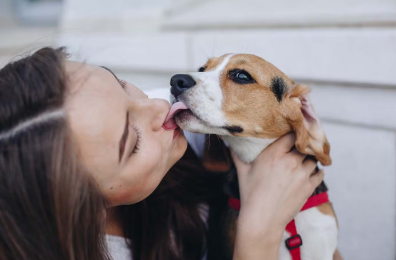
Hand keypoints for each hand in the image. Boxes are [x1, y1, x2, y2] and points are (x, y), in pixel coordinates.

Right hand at [232, 133, 323, 259]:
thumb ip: (238, 154)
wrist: (262, 219)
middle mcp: (290, 161)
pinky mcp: (309, 187)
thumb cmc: (250, 194)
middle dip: (302, 146)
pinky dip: (316, 172)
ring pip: (313, 159)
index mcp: (274, 154)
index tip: (294, 134)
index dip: (294, 133)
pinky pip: (319, 174)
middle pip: (304, 146)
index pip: (292, 135)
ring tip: (304, 161)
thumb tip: (229, 143)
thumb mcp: (242, 171)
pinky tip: (311, 172)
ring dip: (309, 159)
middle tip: (300, 146)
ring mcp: (302, 174)